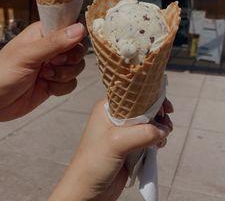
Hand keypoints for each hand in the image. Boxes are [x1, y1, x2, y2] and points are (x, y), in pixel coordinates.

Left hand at [0, 21, 86, 120]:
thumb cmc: (2, 73)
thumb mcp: (28, 55)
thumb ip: (55, 42)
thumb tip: (80, 28)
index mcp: (43, 33)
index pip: (70, 27)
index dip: (74, 38)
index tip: (66, 47)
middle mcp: (50, 47)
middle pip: (78, 49)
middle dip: (70, 60)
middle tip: (54, 63)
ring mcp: (53, 65)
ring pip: (76, 67)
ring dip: (64, 75)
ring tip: (45, 76)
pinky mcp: (54, 82)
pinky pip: (71, 83)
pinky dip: (62, 87)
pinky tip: (47, 87)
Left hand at [49, 99, 172, 200]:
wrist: (87, 193)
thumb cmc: (93, 163)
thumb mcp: (116, 142)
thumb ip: (142, 133)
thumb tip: (164, 130)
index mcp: (108, 108)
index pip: (133, 93)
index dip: (151, 96)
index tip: (165, 106)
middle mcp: (116, 117)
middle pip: (144, 107)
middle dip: (158, 113)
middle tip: (167, 122)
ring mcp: (123, 133)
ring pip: (148, 123)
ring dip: (159, 128)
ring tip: (163, 137)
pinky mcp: (130, 148)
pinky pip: (148, 138)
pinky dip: (157, 140)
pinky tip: (159, 146)